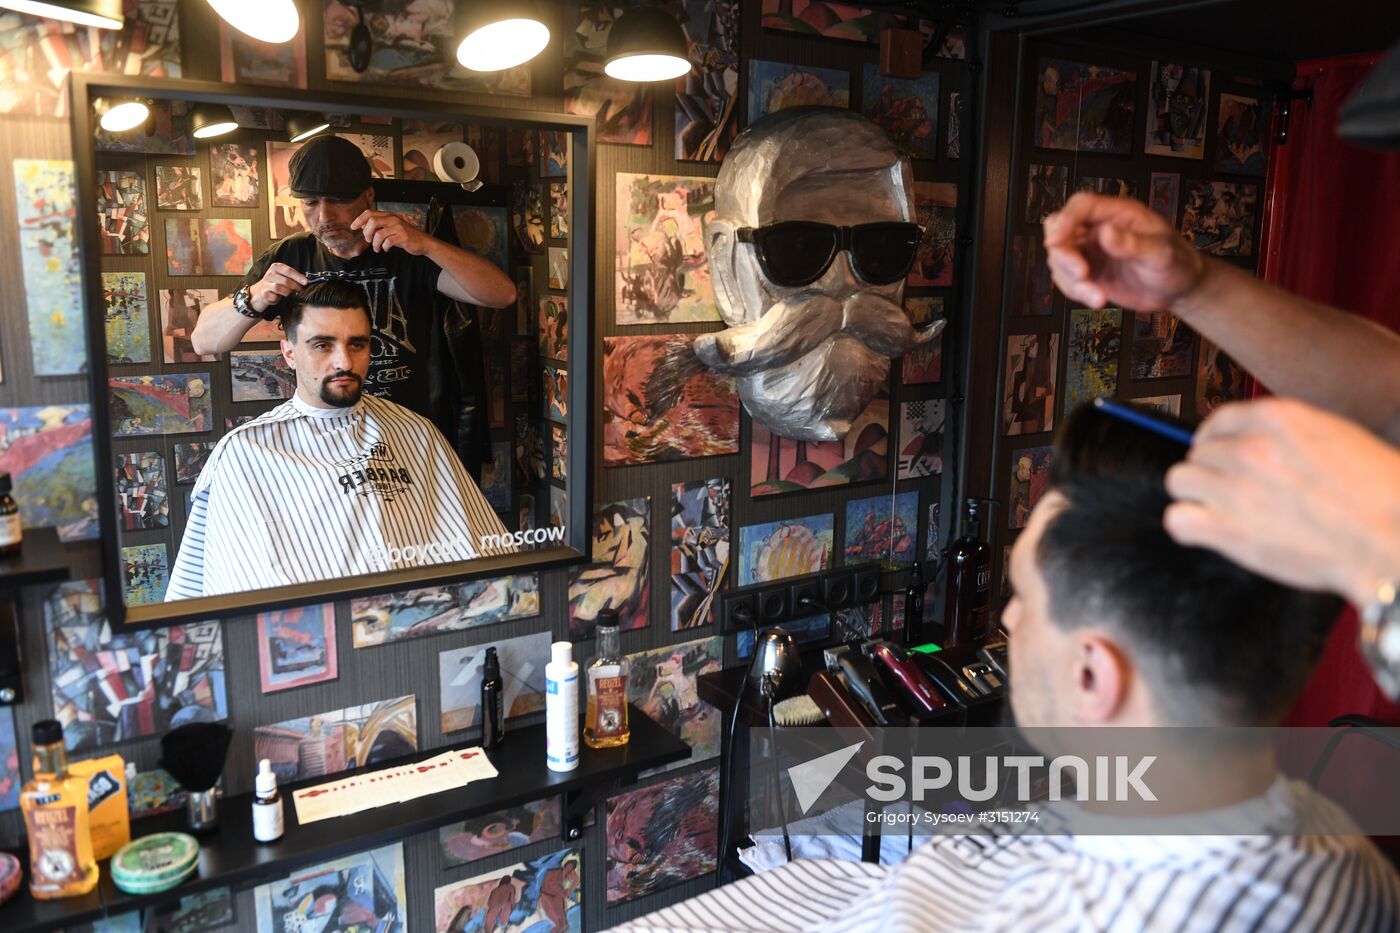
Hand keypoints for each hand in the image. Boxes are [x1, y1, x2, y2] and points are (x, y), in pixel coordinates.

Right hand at [251, 262, 307, 313]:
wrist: (260, 292)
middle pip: (286, 280)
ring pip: (279, 288)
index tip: (306, 282)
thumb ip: (293, 278)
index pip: (289, 271)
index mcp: (276, 267)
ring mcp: (265, 283)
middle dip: (295, 287)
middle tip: (300, 291)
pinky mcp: (263, 293)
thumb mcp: (284, 277)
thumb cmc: (276, 284)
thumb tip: (307, 282)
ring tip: (289, 294)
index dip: (298, 277)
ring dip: (287, 293)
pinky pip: (273, 297)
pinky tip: (277, 298)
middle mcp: (270, 274)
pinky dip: (277, 299)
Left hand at [351, 210, 429, 254]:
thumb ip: (378, 226)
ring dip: (375, 243)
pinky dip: (384, 247)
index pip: (369, 213)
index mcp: (388, 216)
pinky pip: (388, 242)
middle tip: (368, 240)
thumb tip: (363, 227)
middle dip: (367, 233)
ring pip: (379, 234)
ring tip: (377, 248)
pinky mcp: (403, 236)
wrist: (422, 242)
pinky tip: (385, 249)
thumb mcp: (390, 229)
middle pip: (372, 222)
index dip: (359, 220)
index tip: (353, 227)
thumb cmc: (405, 236)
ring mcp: (398, 227)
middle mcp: (393, 219)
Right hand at [1043, 192, 1207, 312]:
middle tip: (1081, 274)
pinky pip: (1066, 279)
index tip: (1055, 241)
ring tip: (1097, 296)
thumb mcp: (1160, 254)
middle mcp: (1100, 228)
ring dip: (1071, 280)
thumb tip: (1105, 233)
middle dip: (1062, 254)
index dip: (1065, 220)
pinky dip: (1076, 292)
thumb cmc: (1177, 264)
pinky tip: (1097, 300)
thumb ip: (1132, 244)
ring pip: (1059, 258)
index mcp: (1118, 214)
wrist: (1179, 289)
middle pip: (1060, 229)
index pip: (1082, 206)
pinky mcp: (1089, 272)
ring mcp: (1092, 251)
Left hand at [1164, 397, 1399, 606]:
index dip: (1216, 439)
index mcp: (1278, 419)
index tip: (1218, 452)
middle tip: (1234, 491)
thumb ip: (1291, 436)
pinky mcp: (1225, 528)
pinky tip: (1206, 531)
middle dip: (1214, 471)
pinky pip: (1177, 519)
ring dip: (1196, 495)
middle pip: (1199, 452)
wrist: (1391, 537)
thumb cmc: (1379, 494)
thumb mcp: (1338, 438)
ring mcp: (1233, 487)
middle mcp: (1249, 448)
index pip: (1219, 420)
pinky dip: (1188, 526)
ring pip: (1179, 480)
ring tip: (1220, 510)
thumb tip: (1261, 441)